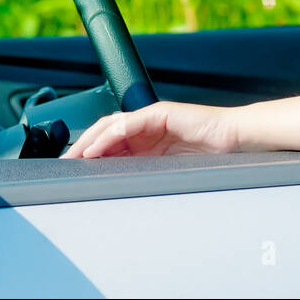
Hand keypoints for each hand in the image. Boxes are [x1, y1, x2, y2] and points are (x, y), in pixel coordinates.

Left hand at [61, 101, 237, 157]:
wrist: (233, 138)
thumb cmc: (210, 154)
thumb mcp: (169, 169)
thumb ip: (144, 171)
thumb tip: (115, 186)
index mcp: (147, 140)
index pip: (110, 143)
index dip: (89, 154)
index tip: (73, 171)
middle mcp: (145, 127)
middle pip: (104, 132)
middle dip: (81, 147)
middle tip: (65, 165)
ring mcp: (151, 118)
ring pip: (110, 125)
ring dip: (89, 141)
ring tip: (75, 157)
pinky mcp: (158, 113)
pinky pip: (127, 124)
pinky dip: (109, 136)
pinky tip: (96, 150)